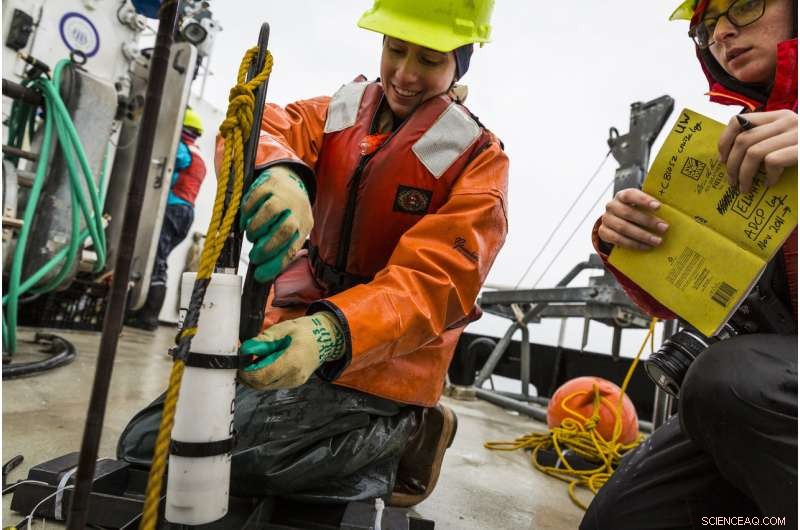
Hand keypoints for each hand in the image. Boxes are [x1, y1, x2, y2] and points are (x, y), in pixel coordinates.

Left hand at [238, 311, 344, 389]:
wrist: (327, 338)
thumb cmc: (306, 330)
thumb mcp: (284, 328)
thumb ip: (264, 340)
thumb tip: (245, 349)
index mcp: (292, 361)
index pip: (261, 376)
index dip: (246, 371)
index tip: (239, 360)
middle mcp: (294, 376)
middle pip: (261, 385)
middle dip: (247, 375)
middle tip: (240, 361)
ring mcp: (295, 382)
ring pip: (265, 386)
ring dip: (254, 377)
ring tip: (251, 361)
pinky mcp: (294, 383)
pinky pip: (272, 384)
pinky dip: (263, 377)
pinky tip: (262, 364)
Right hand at [240, 165, 312, 282]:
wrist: (291, 180)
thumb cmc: (289, 212)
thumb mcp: (294, 229)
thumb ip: (281, 247)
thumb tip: (262, 272)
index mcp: (304, 225)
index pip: (292, 248)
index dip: (275, 264)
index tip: (259, 275)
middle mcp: (297, 210)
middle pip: (284, 230)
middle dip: (266, 248)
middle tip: (254, 257)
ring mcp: (283, 195)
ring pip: (269, 212)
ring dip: (255, 229)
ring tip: (251, 236)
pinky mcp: (270, 183)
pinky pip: (255, 198)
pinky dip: (247, 212)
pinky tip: (245, 219)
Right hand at [598, 189, 668, 250]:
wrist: (615, 224)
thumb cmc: (633, 212)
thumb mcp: (640, 206)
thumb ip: (651, 207)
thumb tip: (672, 211)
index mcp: (622, 196)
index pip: (631, 195)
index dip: (644, 200)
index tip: (658, 206)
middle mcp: (611, 206)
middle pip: (628, 213)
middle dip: (648, 221)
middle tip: (664, 228)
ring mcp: (606, 220)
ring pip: (623, 228)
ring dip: (642, 235)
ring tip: (657, 241)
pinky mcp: (603, 233)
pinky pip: (618, 240)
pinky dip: (634, 244)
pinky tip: (646, 246)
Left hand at [718, 110, 796, 193]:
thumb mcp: (783, 142)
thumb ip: (763, 141)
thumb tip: (728, 157)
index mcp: (779, 116)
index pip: (738, 121)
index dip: (724, 141)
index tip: (722, 159)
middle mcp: (788, 120)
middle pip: (743, 140)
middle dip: (731, 164)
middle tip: (732, 182)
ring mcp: (797, 133)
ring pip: (753, 152)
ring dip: (744, 174)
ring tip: (745, 188)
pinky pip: (772, 161)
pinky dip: (768, 176)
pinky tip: (771, 183)